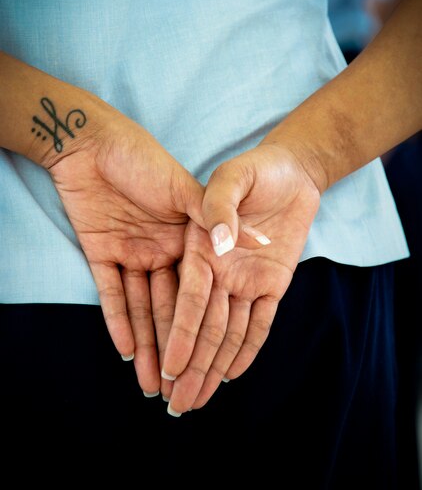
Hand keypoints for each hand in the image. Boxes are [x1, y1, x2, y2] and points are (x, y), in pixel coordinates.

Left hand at [48, 103, 203, 396]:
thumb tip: (252, 242)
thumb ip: (214, 214)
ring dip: (149, 344)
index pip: (199, 291)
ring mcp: (132, 254)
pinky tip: (129, 351)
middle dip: (179, 348)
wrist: (96, 140)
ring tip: (157, 383)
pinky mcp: (101, 253)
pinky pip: (111, 294)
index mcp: (187, 238)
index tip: (218, 360)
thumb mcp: (183, 186)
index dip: (206, 326)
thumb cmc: (144, 158)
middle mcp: (162, 252)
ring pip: (141, 308)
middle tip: (185, 388)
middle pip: (171, 308)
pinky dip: (118, 321)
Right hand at [161, 144, 320, 413]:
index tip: (169, 367)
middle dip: (191, 365)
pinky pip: (260, 322)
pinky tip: (233, 374)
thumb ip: (220, 204)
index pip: (189, 300)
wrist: (292, 170)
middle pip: (204, 326)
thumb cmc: (256, 169)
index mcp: (200, 249)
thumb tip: (219, 243)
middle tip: (177, 403)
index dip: (180, 334)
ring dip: (214, 366)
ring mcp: (245, 279)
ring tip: (197, 399)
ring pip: (228, 331)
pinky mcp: (271, 283)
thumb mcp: (233, 177)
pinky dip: (248, 348)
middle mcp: (219, 270)